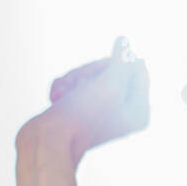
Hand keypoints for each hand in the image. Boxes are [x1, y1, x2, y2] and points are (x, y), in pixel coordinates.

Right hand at [17, 36, 149, 165]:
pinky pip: (75, 85)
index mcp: (139, 110)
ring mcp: (101, 111)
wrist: (47, 145)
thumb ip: (122, 59)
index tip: (99, 78)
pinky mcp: (80, 110)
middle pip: (112, 68)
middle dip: (89, 72)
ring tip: (63, 95)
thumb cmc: (80, 117)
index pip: (137, 66)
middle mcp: (124, 112)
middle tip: (78, 87)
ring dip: (73, 79)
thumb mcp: (108, 83)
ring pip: (90, 75)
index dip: (114, 64)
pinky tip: (56, 98)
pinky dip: (64, 88)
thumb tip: (126, 40)